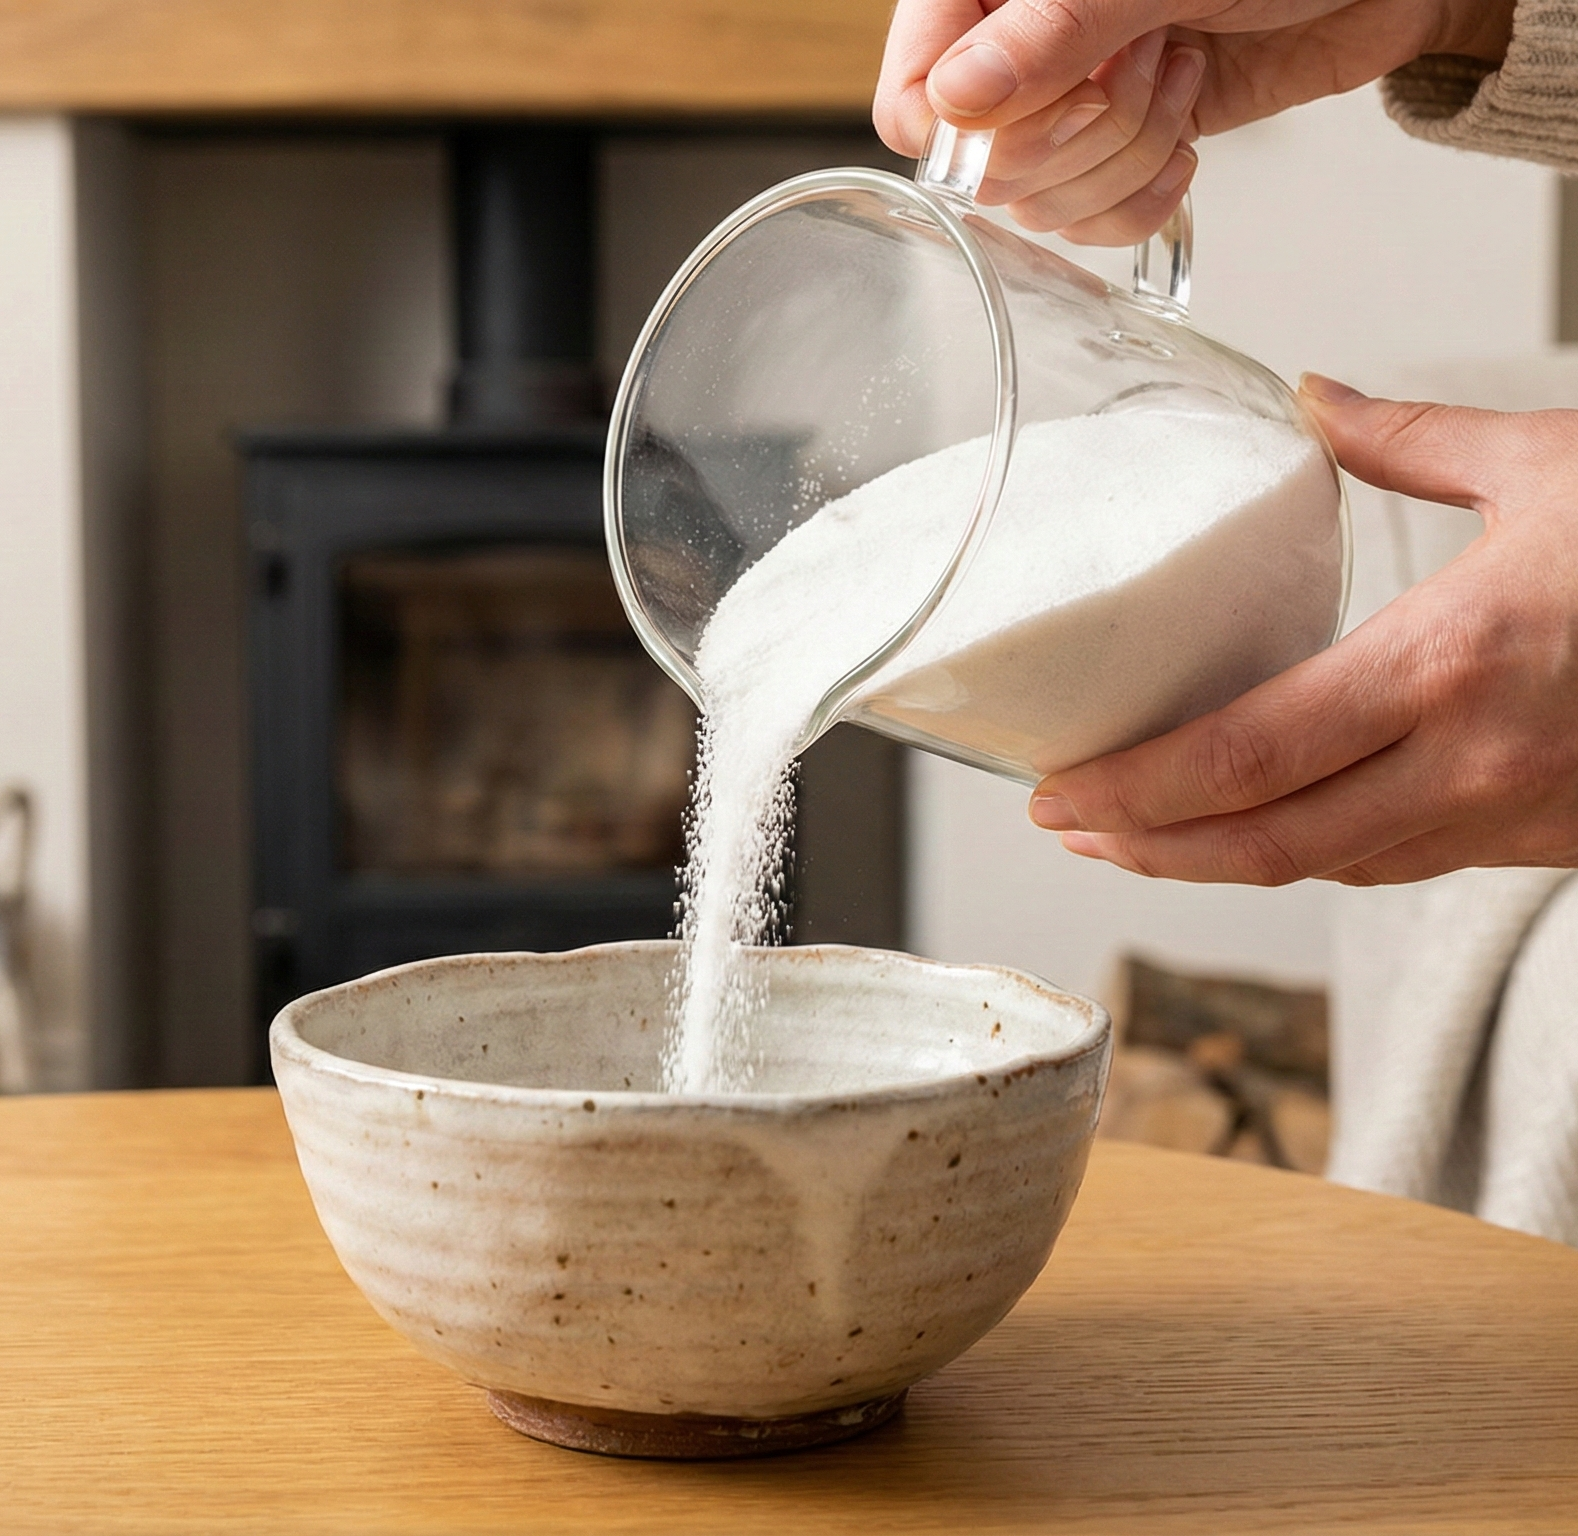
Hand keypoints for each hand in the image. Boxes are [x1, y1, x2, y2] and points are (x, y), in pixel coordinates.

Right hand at [873, 0, 1514, 241]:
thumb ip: (1052, 33)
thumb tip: (956, 100)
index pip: (911, 98)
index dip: (964, 132)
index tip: (1044, 100)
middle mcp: (1019, 52)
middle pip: (984, 167)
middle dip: (1080, 133)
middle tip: (1145, 60)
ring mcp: (1069, 107)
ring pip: (1041, 205)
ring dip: (1127, 157)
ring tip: (1180, 73)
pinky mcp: (1121, 153)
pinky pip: (1092, 225)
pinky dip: (1144, 200)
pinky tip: (1187, 137)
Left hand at [1027, 379, 1577, 885]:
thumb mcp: (1550, 465)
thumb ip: (1413, 436)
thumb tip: (1319, 395)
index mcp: (1452, 661)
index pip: (1247, 756)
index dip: (1138, 793)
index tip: (1059, 796)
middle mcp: (1471, 761)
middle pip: (1264, 841)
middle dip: (1148, 848)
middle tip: (1067, 831)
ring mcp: (1510, 815)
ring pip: (1326, 866)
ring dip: (1218, 861)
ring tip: (1136, 836)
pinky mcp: (1542, 839)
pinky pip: (1394, 861)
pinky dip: (1309, 852)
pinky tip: (1259, 824)